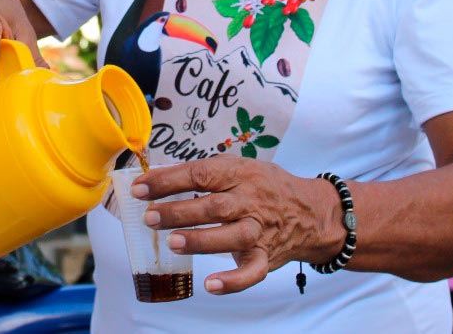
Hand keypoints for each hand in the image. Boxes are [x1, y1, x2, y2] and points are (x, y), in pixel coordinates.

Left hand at [131, 157, 342, 294]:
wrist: (310, 213)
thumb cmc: (265, 187)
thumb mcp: (240, 167)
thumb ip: (206, 171)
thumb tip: (160, 176)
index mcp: (239, 174)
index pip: (201, 173)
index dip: (169, 180)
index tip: (141, 187)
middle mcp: (250, 201)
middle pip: (213, 206)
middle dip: (178, 211)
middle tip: (150, 216)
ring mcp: (259, 231)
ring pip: (230, 237)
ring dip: (201, 240)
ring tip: (173, 243)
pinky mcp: (265, 257)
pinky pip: (251, 272)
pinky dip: (232, 281)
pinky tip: (210, 284)